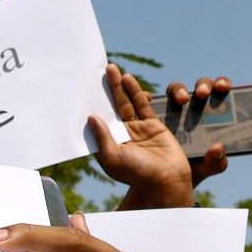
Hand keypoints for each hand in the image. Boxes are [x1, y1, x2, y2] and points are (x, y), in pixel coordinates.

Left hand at [90, 64, 229, 208]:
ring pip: (126, 104)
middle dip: (106, 90)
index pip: (98, 121)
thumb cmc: (137, 174)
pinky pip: (142, 105)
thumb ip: (102, 137)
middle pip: (111, 108)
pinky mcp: (154, 126)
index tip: (84, 90)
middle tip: (99, 72)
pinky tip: (128, 80)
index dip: (92, 106)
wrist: (166, 180)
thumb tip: (91, 117)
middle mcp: (121, 136)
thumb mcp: (114, 157)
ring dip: (119, 87)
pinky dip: (135, 92)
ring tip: (112, 70)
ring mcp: (138, 130)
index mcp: (109, 145)